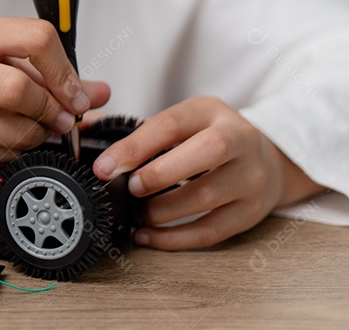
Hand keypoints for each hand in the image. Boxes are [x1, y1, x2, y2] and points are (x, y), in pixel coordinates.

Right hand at [0, 17, 109, 160]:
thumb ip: (43, 65)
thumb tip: (99, 93)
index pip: (35, 39)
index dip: (65, 71)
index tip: (76, 92)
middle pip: (21, 92)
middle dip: (52, 110)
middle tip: (61, 117)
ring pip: (14, 132)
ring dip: (39, 135)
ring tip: (38, 127)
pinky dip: (16, 150)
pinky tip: (12, 137)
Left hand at [92, 96, 324, 249]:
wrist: (268, 160)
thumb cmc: (208, 138)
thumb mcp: (180, 120)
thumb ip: (132, 128)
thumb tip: (80, 132)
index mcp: (210, 111)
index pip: (171, 124)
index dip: (134, 147)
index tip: (103, 166)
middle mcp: (239, 139)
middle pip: (206, 152)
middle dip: (160, 173)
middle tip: (129, 188)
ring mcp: (251, 177)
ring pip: (207, 197)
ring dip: (162, 211)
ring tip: (135, 213)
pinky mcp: (252, 211)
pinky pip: (211, 231)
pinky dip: (174, 238)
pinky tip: (147, 235)